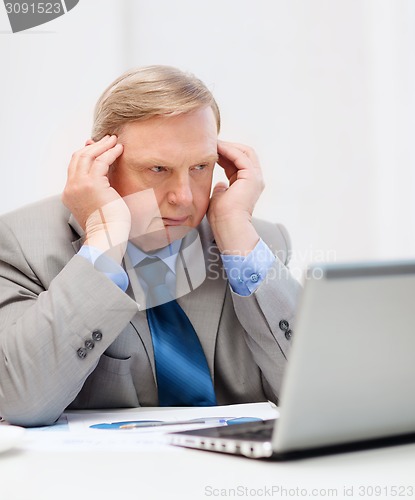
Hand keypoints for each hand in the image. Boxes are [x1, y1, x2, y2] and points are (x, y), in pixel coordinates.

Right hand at [62, 135, 130, 262]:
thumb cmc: (108, 225)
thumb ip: (97, 189)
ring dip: (102, 146)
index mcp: (70, 194)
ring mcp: (79, 185)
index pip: (74, 167)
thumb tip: (103, 176)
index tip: (96, 146)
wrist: (107, 236)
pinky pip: (101, 161)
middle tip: (107, 139)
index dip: (85, 154)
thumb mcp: (98, 204)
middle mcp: (71, 187)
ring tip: (114, 140)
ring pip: (87, 156)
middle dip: (93, 146)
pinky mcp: (92, 184)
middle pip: (78, 157)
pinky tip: (119, 149)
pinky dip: (110, 152)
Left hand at [208, 141, 264, 254]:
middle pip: (245, 154)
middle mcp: (254, 180)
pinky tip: (217, 148)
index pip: (237, 162)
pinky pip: (241, 157)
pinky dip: (229, 150)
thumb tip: (220, 185)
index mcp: (247, 185)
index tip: (210, 150)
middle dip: (229, 147)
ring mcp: (255, 178)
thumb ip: (221, 189)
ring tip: (213, 143)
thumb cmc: (221, 218)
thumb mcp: (219, 198)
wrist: (228, 226)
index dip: (225, 154)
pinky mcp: (252, 177)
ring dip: (228, 146)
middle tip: (212, 143)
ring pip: (245, 152)